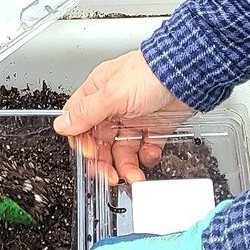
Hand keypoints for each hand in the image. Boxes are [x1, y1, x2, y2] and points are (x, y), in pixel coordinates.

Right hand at [54, 50, 192, 184]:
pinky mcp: (155, 127)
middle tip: (109, 175)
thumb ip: (87, 113)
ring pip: (122, 149)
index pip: (80, 122)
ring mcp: (135, 117)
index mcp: (98, 93)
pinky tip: (150, 154)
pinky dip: (147, 156)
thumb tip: (62, 125)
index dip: (82, 142)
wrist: (188, 74)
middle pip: (101, 141)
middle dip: (104, 161)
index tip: (90, 155)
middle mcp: (114, 106)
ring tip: (133, 175)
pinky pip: (145, 149)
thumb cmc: (151, 73)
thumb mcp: (112, 94)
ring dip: (126, 165)